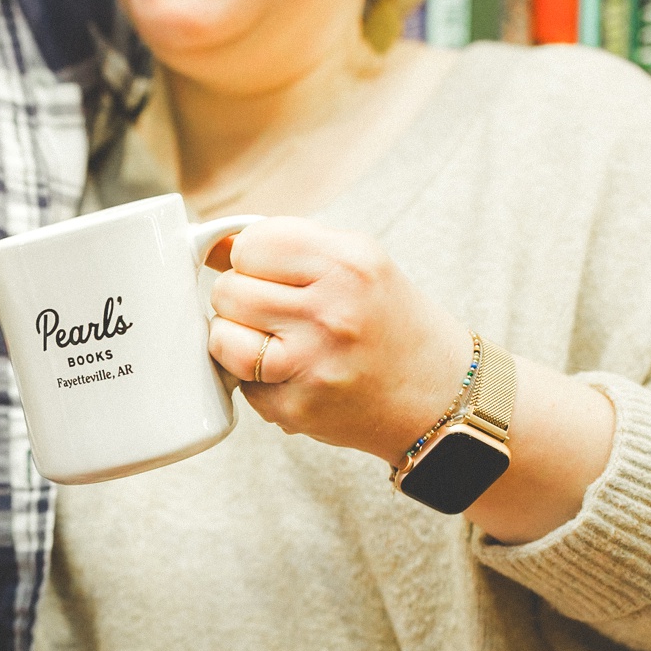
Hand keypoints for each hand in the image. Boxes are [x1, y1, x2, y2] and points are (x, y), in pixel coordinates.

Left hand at [207, 217, 470, 464]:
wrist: (440, 397)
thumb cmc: (388, 324)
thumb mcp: (355, 264)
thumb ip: (286, 247)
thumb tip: (210, 246)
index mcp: (348, 263)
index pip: (252, 243)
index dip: (252, 258)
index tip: (271, 273)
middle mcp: (330, 312)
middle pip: (229, 290)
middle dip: (242, 299)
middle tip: (278, 313)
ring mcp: (310, 364)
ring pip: (220, 336)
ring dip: (236, 339)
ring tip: (276, 342)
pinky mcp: (294, 407)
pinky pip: (237, 381)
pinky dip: (254, 378)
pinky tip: (292, 375)